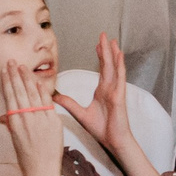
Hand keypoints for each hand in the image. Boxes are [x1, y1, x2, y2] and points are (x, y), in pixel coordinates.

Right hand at [0, 61, 68, 175]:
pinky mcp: (53, 122)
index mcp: (15, 123)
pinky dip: (42, 91)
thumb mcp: (15, 140)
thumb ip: (11, 124)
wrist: (42, 170)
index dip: (7, 82)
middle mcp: (26, 119)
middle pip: (19, 92)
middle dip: (15, 75)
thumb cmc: (27, 158)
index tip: (5, 71)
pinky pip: (47, 102)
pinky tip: (38, 81)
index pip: (10, 97)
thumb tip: (3, 117)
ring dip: (27, 78)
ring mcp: (40, 119)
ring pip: (32, 94)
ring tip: (23, 67)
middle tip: (12, 62)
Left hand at [55, 34, 133, 152]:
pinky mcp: (119, 95)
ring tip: (112, 40)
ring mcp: (116, 91)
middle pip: (107, 65)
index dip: (99, 57)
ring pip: (114, 67)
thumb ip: (69, 103)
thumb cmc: (102, 129)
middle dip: (105, 50)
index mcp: (102, 91)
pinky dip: (120, 65)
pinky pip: (120, 77)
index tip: (97, 45)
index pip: (101, 70)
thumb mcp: (81, 114)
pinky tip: (119, 54)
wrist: (113, 141)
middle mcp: (110, 88)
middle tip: (103, 35)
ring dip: (113, 53)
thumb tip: (54, 96)